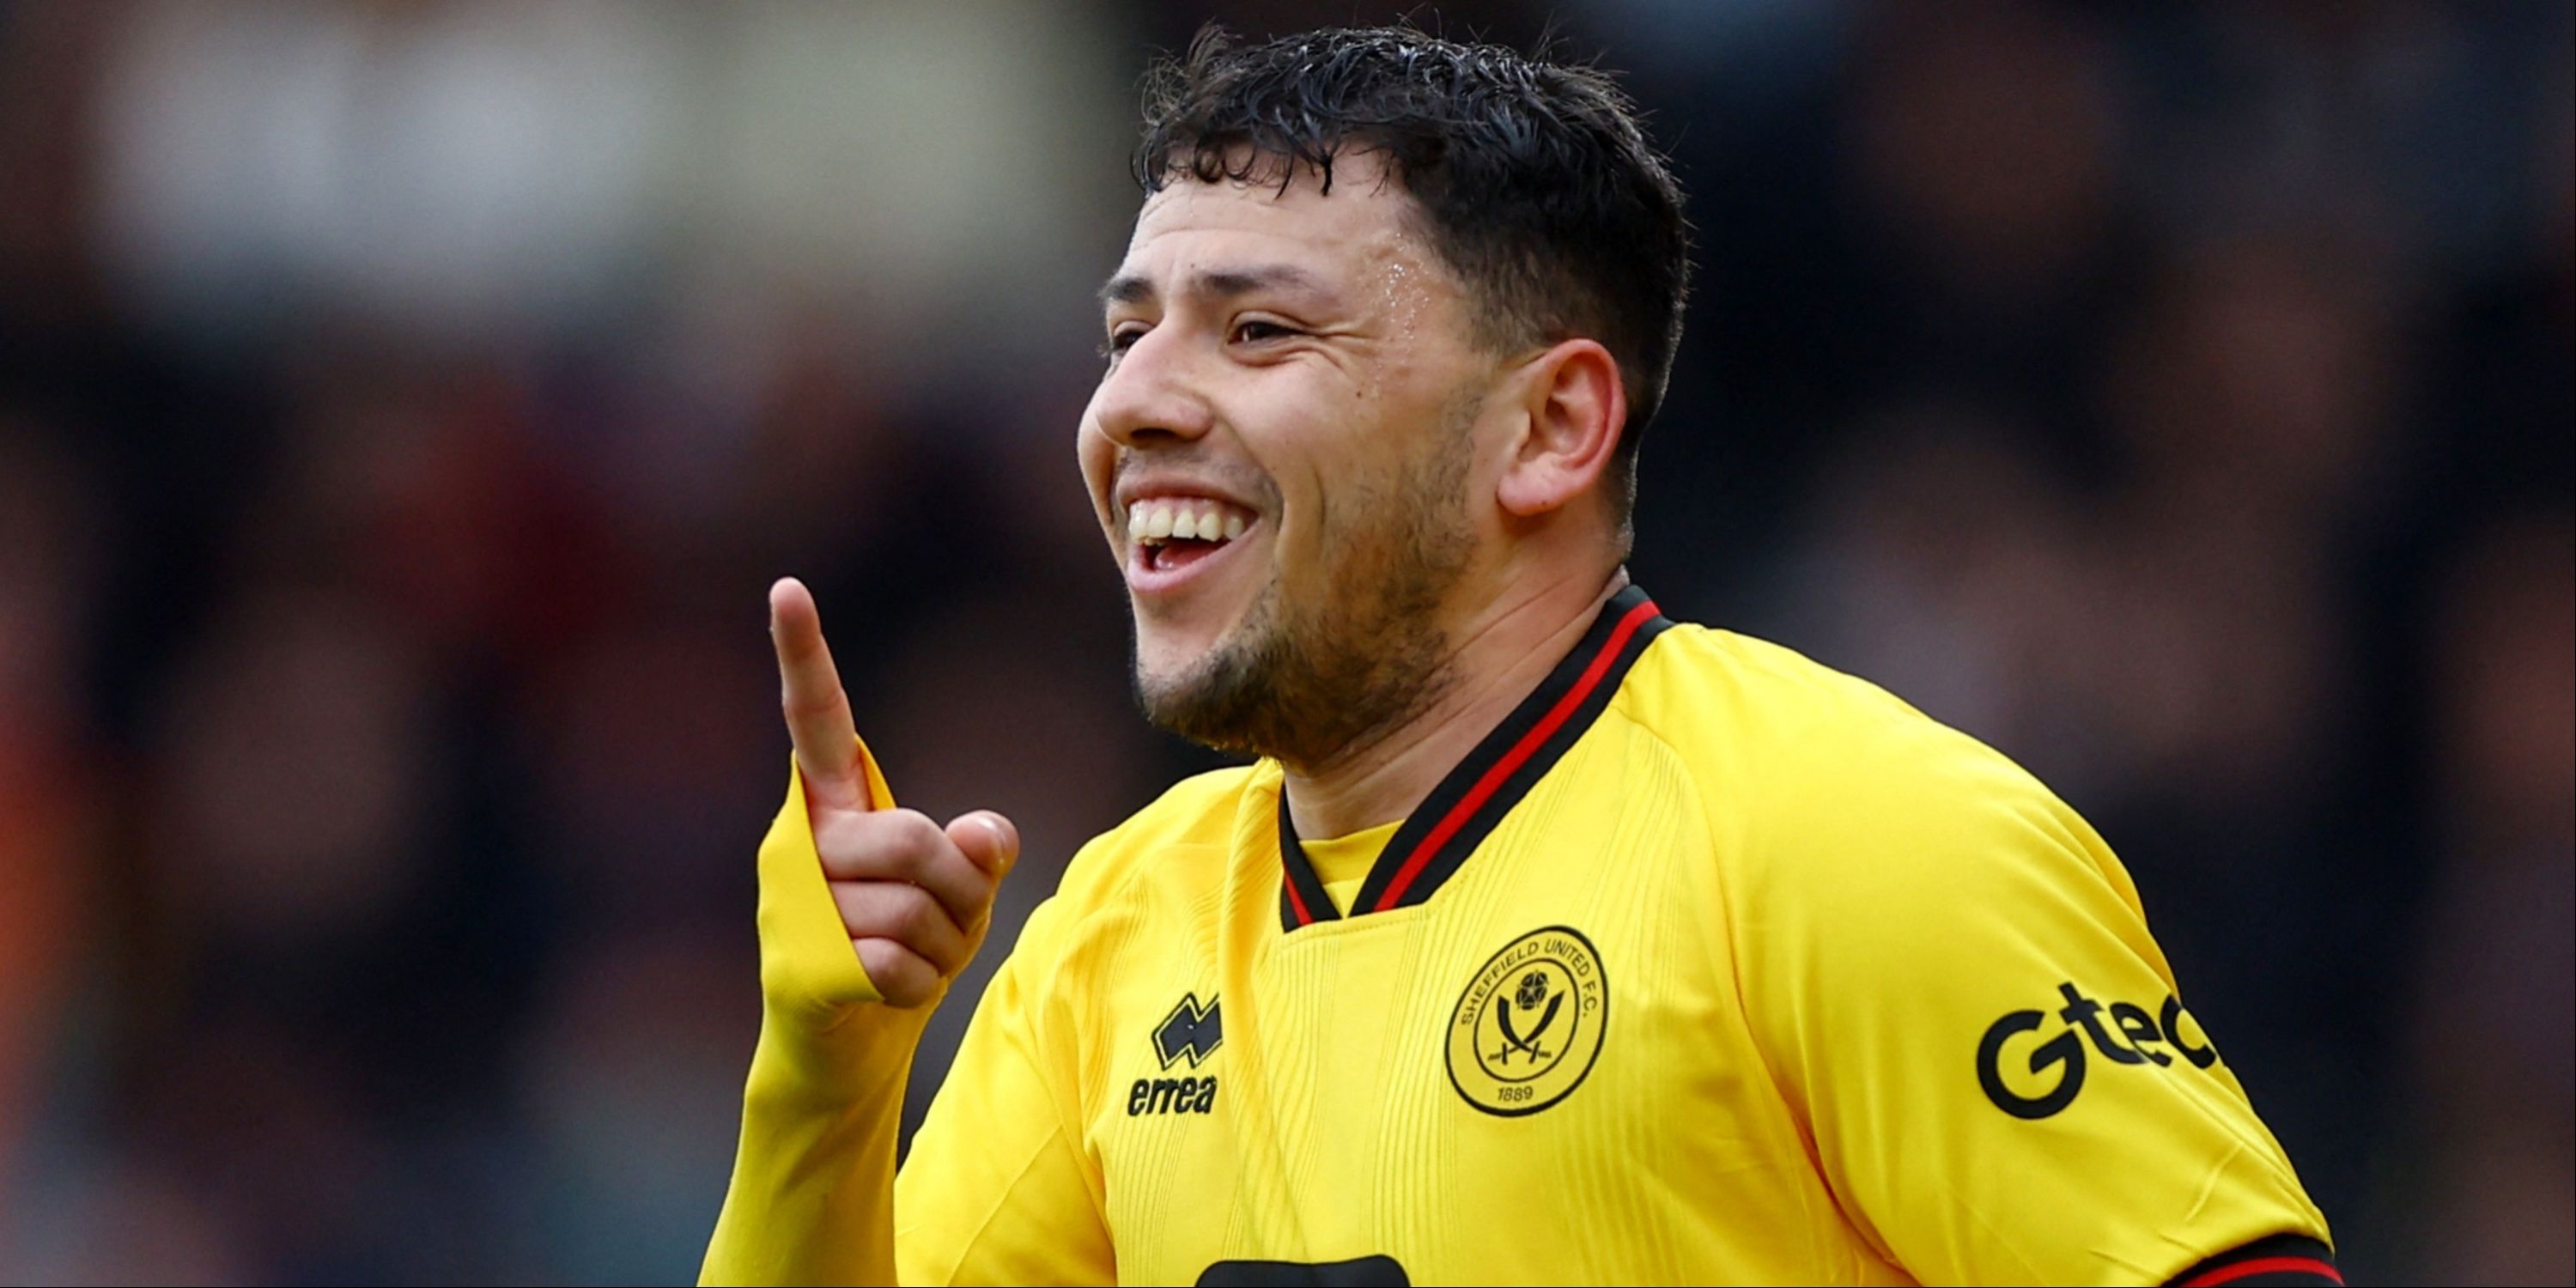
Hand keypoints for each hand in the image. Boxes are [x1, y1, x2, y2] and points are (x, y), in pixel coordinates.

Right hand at [769, 577, 1017, 1007]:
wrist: (843, 1052)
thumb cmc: (903, 950)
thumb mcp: (957, 892)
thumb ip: (976, 851)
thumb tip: (987, 837)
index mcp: (832, 809)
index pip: (819, 724)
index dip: (804, 658)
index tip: (788, 588)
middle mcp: (800, 846)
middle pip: (913, 840)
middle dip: (958, 892)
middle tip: (945, 924)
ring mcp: (791, 909)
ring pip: (915, 911)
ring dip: (942, 948)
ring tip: (910, 961)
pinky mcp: (800, 969)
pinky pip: (898, 967)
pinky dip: (919, 988)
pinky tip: (889, 995)